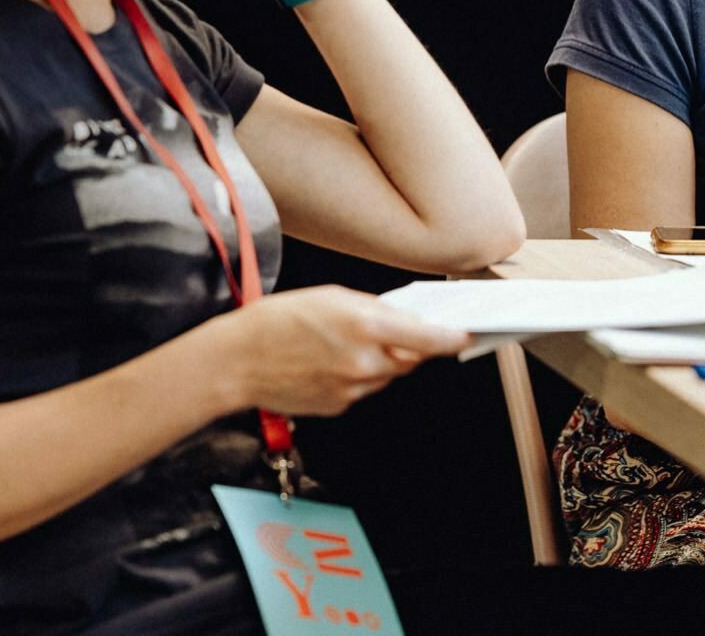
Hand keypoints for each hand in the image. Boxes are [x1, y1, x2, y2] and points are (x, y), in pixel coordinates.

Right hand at [224, 285, 469, 416]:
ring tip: (346, 344)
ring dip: (381, 361)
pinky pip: (363, 389)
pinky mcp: (339, 406)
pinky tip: (330, 362)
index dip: (453, 339)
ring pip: (386, 376)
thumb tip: (407, 320)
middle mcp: (364, 362)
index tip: (467, 335)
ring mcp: (352, 389)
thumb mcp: (332, 297)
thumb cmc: (279, 320)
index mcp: (366, 328)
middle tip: (396, 332)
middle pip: (411, 360)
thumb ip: (375, 310)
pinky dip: (357, 376)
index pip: (428, 339)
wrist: (238, 360)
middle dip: (410, 347)